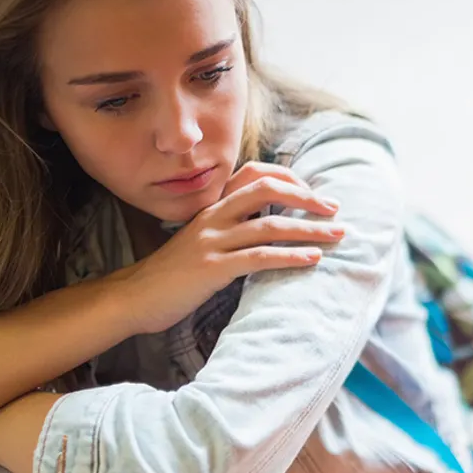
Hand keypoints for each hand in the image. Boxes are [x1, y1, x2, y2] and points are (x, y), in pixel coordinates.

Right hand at [107, 162, 343, 334]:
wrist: (135, 297)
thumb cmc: (173, 274)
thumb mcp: (202, 241)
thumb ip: (230, 229)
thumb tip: (267, 229)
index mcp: (212, 207)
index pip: (255, 175)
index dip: (290, 179)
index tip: (315, 195)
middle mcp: (214, 217)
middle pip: (267, 190)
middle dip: (307, 198)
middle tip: (336, 210)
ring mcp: (213, 241)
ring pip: (270, 225)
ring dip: (309, 229)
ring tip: (337, 236)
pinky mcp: (213, 268)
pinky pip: (259, 257)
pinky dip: (290, 256)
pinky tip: (312, 260)